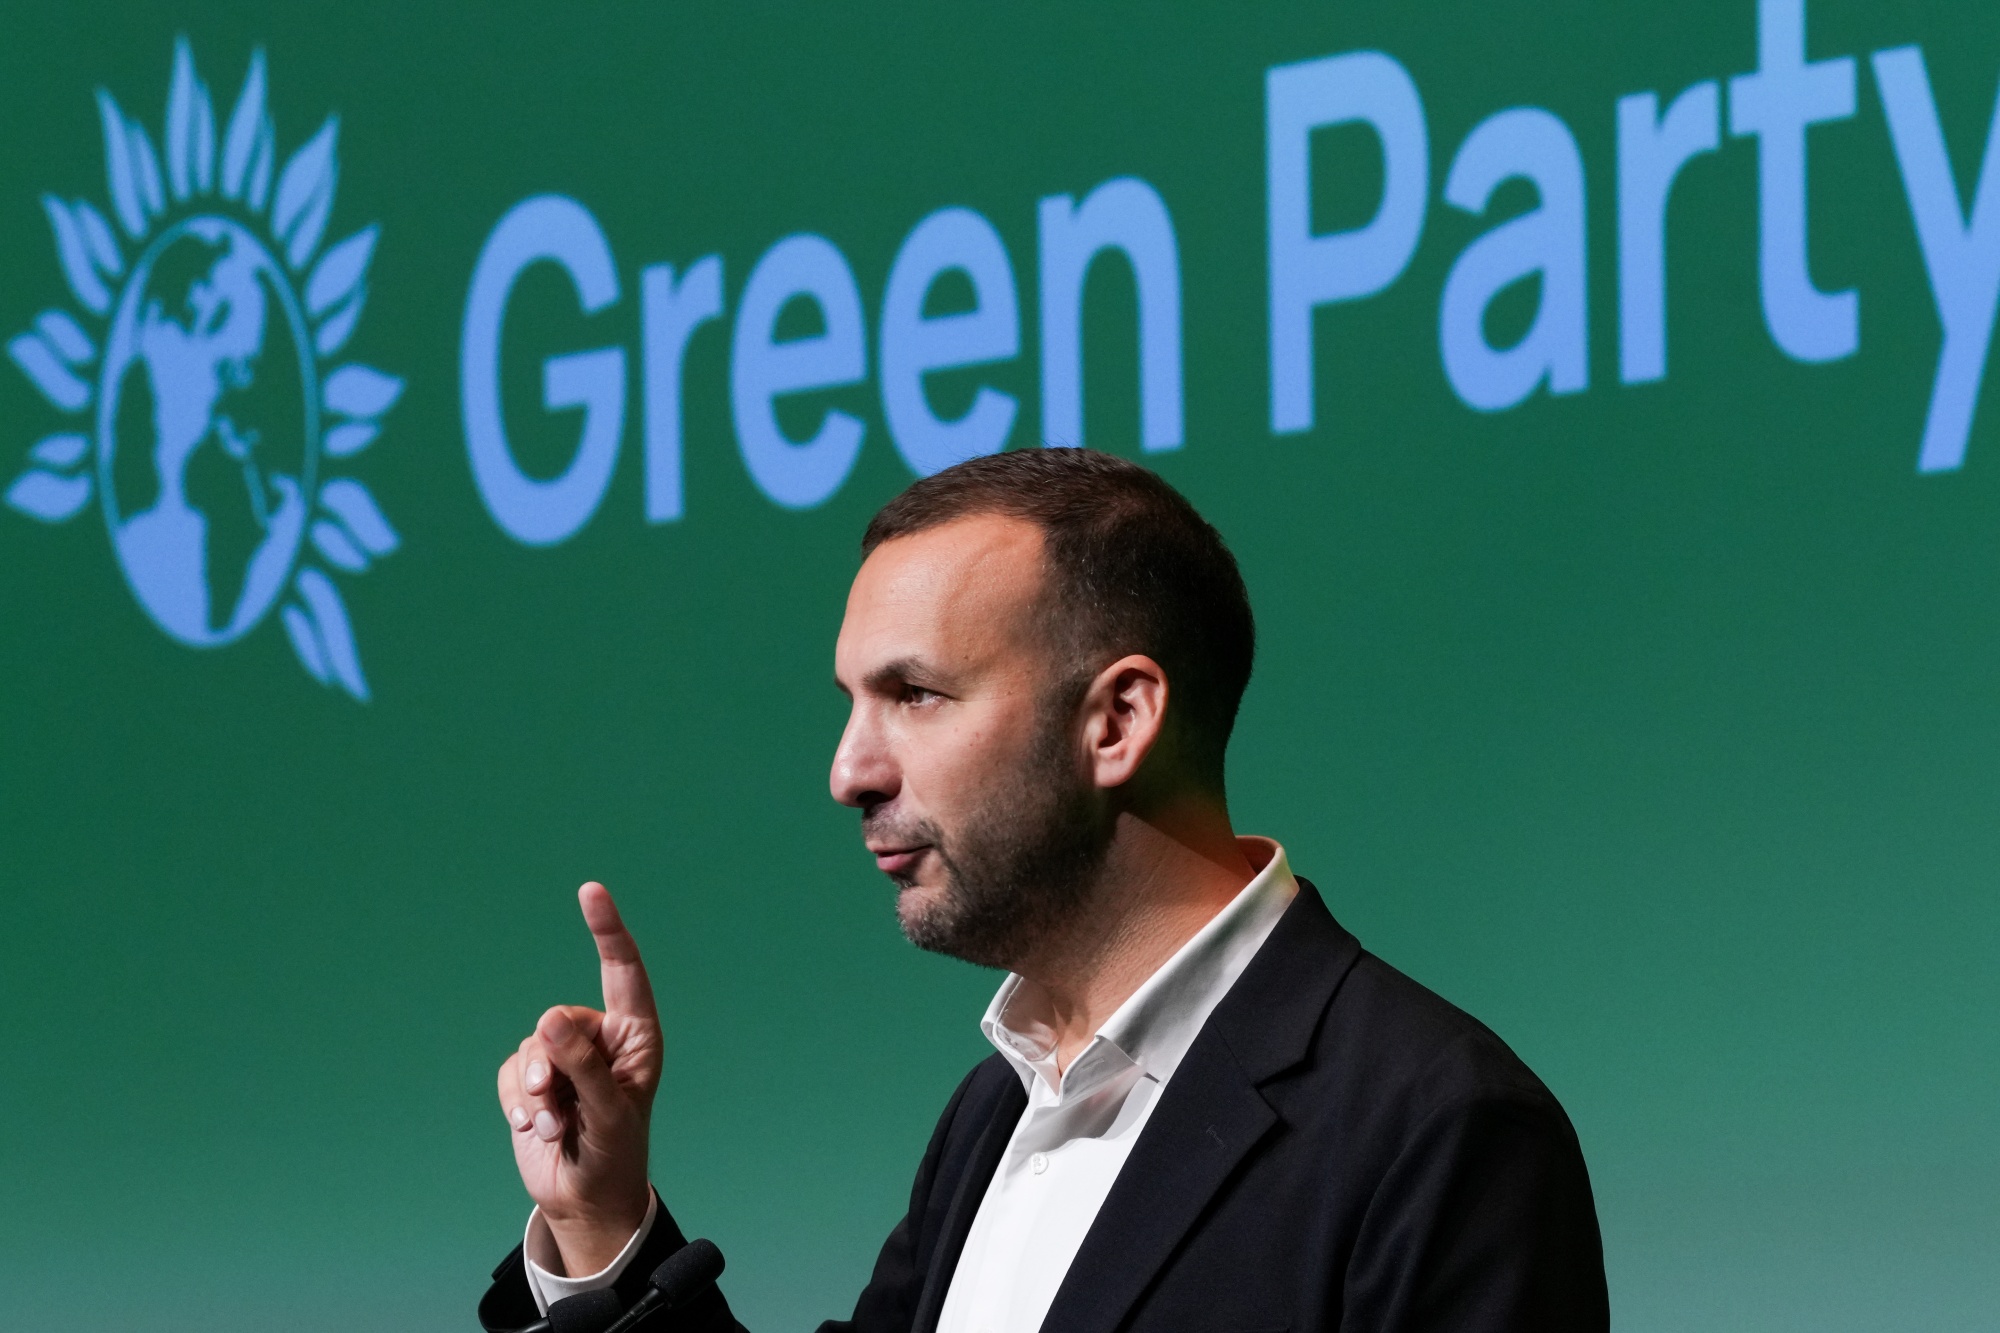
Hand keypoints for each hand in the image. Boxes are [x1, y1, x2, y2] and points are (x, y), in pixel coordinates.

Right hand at [497, 882, 662, 1275]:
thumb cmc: (614, 1154)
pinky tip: (536, 1130)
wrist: (584, 1201)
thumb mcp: (608, 1112)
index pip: (622, 970)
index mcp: (635, 1035)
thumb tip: (548, 1020)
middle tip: (559, 1107)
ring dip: (535, 1095)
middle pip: (557, 1020)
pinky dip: (518, 1104)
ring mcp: (564, 1058)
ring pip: (531, 1047)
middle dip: (550, 1065)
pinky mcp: (533, 1080)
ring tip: (554, 1128)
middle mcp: (600, 1038)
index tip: (591, 891)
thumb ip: (581, 1065)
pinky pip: (511, 1071)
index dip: (607, 929)